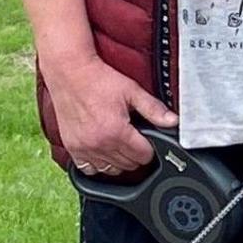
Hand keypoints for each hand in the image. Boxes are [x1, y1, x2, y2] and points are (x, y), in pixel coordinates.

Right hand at [42, 56, 174, 176]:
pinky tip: (102, 150)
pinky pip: (89, 169)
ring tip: (119, 142)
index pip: (143, 156)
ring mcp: (84, 148)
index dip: (150, 147)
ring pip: (111, 170)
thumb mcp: (132, 91)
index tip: (146, 138)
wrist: (69, 72)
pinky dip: (98, 164)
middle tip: (133, 136)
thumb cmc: (99, 80)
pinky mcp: (72, 148)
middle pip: (129, 165)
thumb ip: (154, 109)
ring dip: (119, 160)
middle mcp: (99, 144)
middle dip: (136, 153)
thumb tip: (173, 121)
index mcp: (116, 132)